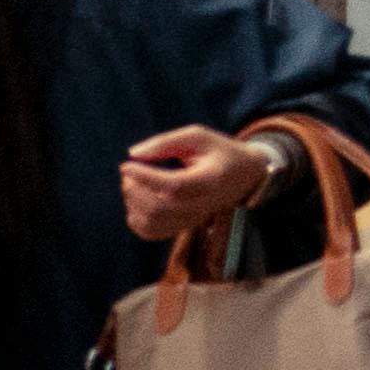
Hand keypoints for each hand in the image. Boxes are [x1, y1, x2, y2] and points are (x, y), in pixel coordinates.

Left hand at [113, 125, 279, 249]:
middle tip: (129, 172)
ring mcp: (192, 220)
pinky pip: (150, 233)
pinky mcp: (182, 227)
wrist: (243, 176)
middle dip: (134, 189)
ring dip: (133, 203)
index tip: (126, 164)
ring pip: (152, 223)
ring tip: (133, 184)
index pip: (174, 186)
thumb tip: (133, 154)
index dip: (145, 177)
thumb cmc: (217, 152)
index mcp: (210, 179)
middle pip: (159, 208)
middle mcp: (203, 205)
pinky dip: (135, 218)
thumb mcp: (198, 137)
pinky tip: (138, 200)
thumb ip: (166, 142)